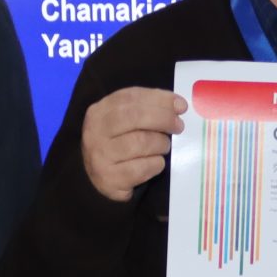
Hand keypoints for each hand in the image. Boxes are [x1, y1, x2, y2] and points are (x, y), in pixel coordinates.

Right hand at [81, 87, 184, 203]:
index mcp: (100, 111)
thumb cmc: (121, 142)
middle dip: (163, 119)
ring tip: (163, 146)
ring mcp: (99, 156)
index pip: (131, 97)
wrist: (102, 176)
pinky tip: (155, 163)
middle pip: (134, 117)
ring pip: (140, 143)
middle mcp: (95, 132)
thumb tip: (178, 105)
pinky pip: (141, 168)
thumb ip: (149, 107)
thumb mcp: (127, 120)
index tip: (181, 105)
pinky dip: (156, 164)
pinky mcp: (109, 179)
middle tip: (179, 126)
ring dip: (161, 144)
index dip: (159, 99)